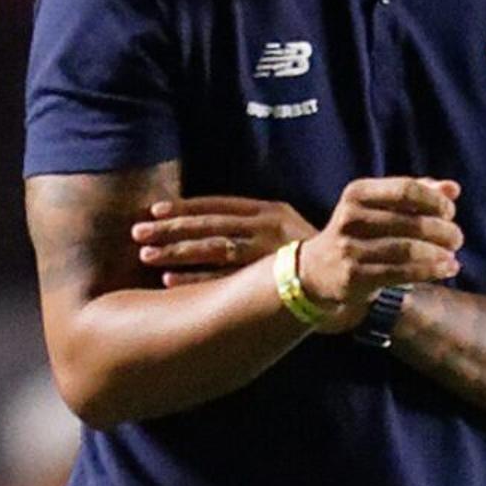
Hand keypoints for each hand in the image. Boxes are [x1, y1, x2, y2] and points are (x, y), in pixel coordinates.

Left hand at [134, 195, 311, 278]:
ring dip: (178, 251)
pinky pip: (225, 279)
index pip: (219, 205)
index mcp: (269, 211)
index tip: (155, 209)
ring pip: (214, 248)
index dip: (186, 206)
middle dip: (172, 228)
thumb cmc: (312, 254)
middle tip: (138, 231)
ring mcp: (267, 255)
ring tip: (147, 254)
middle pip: (210, 224)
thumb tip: (213, 225)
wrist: (347, 278)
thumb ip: (255, 223)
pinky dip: (195, 278)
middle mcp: (266, 228)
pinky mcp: (268, 280)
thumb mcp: (286, 227)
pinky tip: (169, 279)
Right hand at [288, 178, 463, 328]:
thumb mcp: (379, 207)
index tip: (450, 211)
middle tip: (457, 238)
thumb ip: (416, 194)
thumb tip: (453, 188)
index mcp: (357, 193)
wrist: (316, 271)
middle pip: (409, 221)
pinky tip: (447, 269)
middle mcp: (350, 217)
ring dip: (438, 253)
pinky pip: (400, 273)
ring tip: (453, 256)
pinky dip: (429, 271)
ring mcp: (350, 248)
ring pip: (406, 249)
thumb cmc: (359, 233)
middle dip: (441, 230)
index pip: (405, 190)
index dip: (434, 200)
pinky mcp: (354, 277)